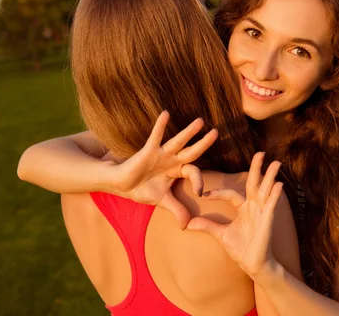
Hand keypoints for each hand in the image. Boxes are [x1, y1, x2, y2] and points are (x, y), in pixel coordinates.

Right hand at [109, 111, 217, 228]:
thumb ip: (177, 210)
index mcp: (178, 171)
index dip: (198, 181)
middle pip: (192, 150)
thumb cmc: (143, 190)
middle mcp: (172, 160)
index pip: (194, 172)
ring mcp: (161, 154)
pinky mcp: (148, 151)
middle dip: (204, 143)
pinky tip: (166, 114)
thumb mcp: (163, 201)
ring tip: (200, 121)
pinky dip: (160, 126)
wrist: (122, 185)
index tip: (200, 192)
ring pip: (178, 141)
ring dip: (189, 132)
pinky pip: (155, 137)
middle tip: (216, 132)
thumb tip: (188, 226)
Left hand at [186, 152, 283, 278]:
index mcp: (243, 208)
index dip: (218, 193)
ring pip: (266, 190)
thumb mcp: (220, 234)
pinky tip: (279, 184)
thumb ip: (207, 226)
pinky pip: (271, 205)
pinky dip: (274, 194)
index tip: (204, 195)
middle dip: (257, 169)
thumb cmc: (240, 248)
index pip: (231, 194)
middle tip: (260, 153)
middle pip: (254, 183)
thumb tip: (187, 224)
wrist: (252, 264)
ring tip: (276, 162)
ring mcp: (262, 213)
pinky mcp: (267, 220)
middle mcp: (254, 207)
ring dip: (271, 176)